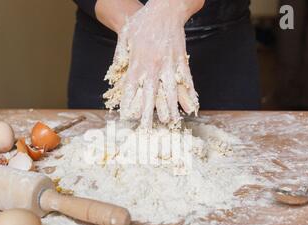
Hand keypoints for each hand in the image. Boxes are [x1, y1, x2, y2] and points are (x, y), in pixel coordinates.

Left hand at [104, 0, 203, 128]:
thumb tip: (115, 71)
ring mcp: (169, 64)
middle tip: (147, 130)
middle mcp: (154, 66)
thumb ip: (120, 55)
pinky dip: (189, 94)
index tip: (127, 118)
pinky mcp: (182, 60)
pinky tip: (192, 106)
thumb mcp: (124, 36)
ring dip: (171, 109)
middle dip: (148, 114)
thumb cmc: (143, 22)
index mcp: (138, 62)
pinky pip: (186, 81)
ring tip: (171, 123)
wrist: (166, 8)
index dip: (129, 104)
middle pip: (150, 95)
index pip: (131, 88)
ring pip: (170, 91)